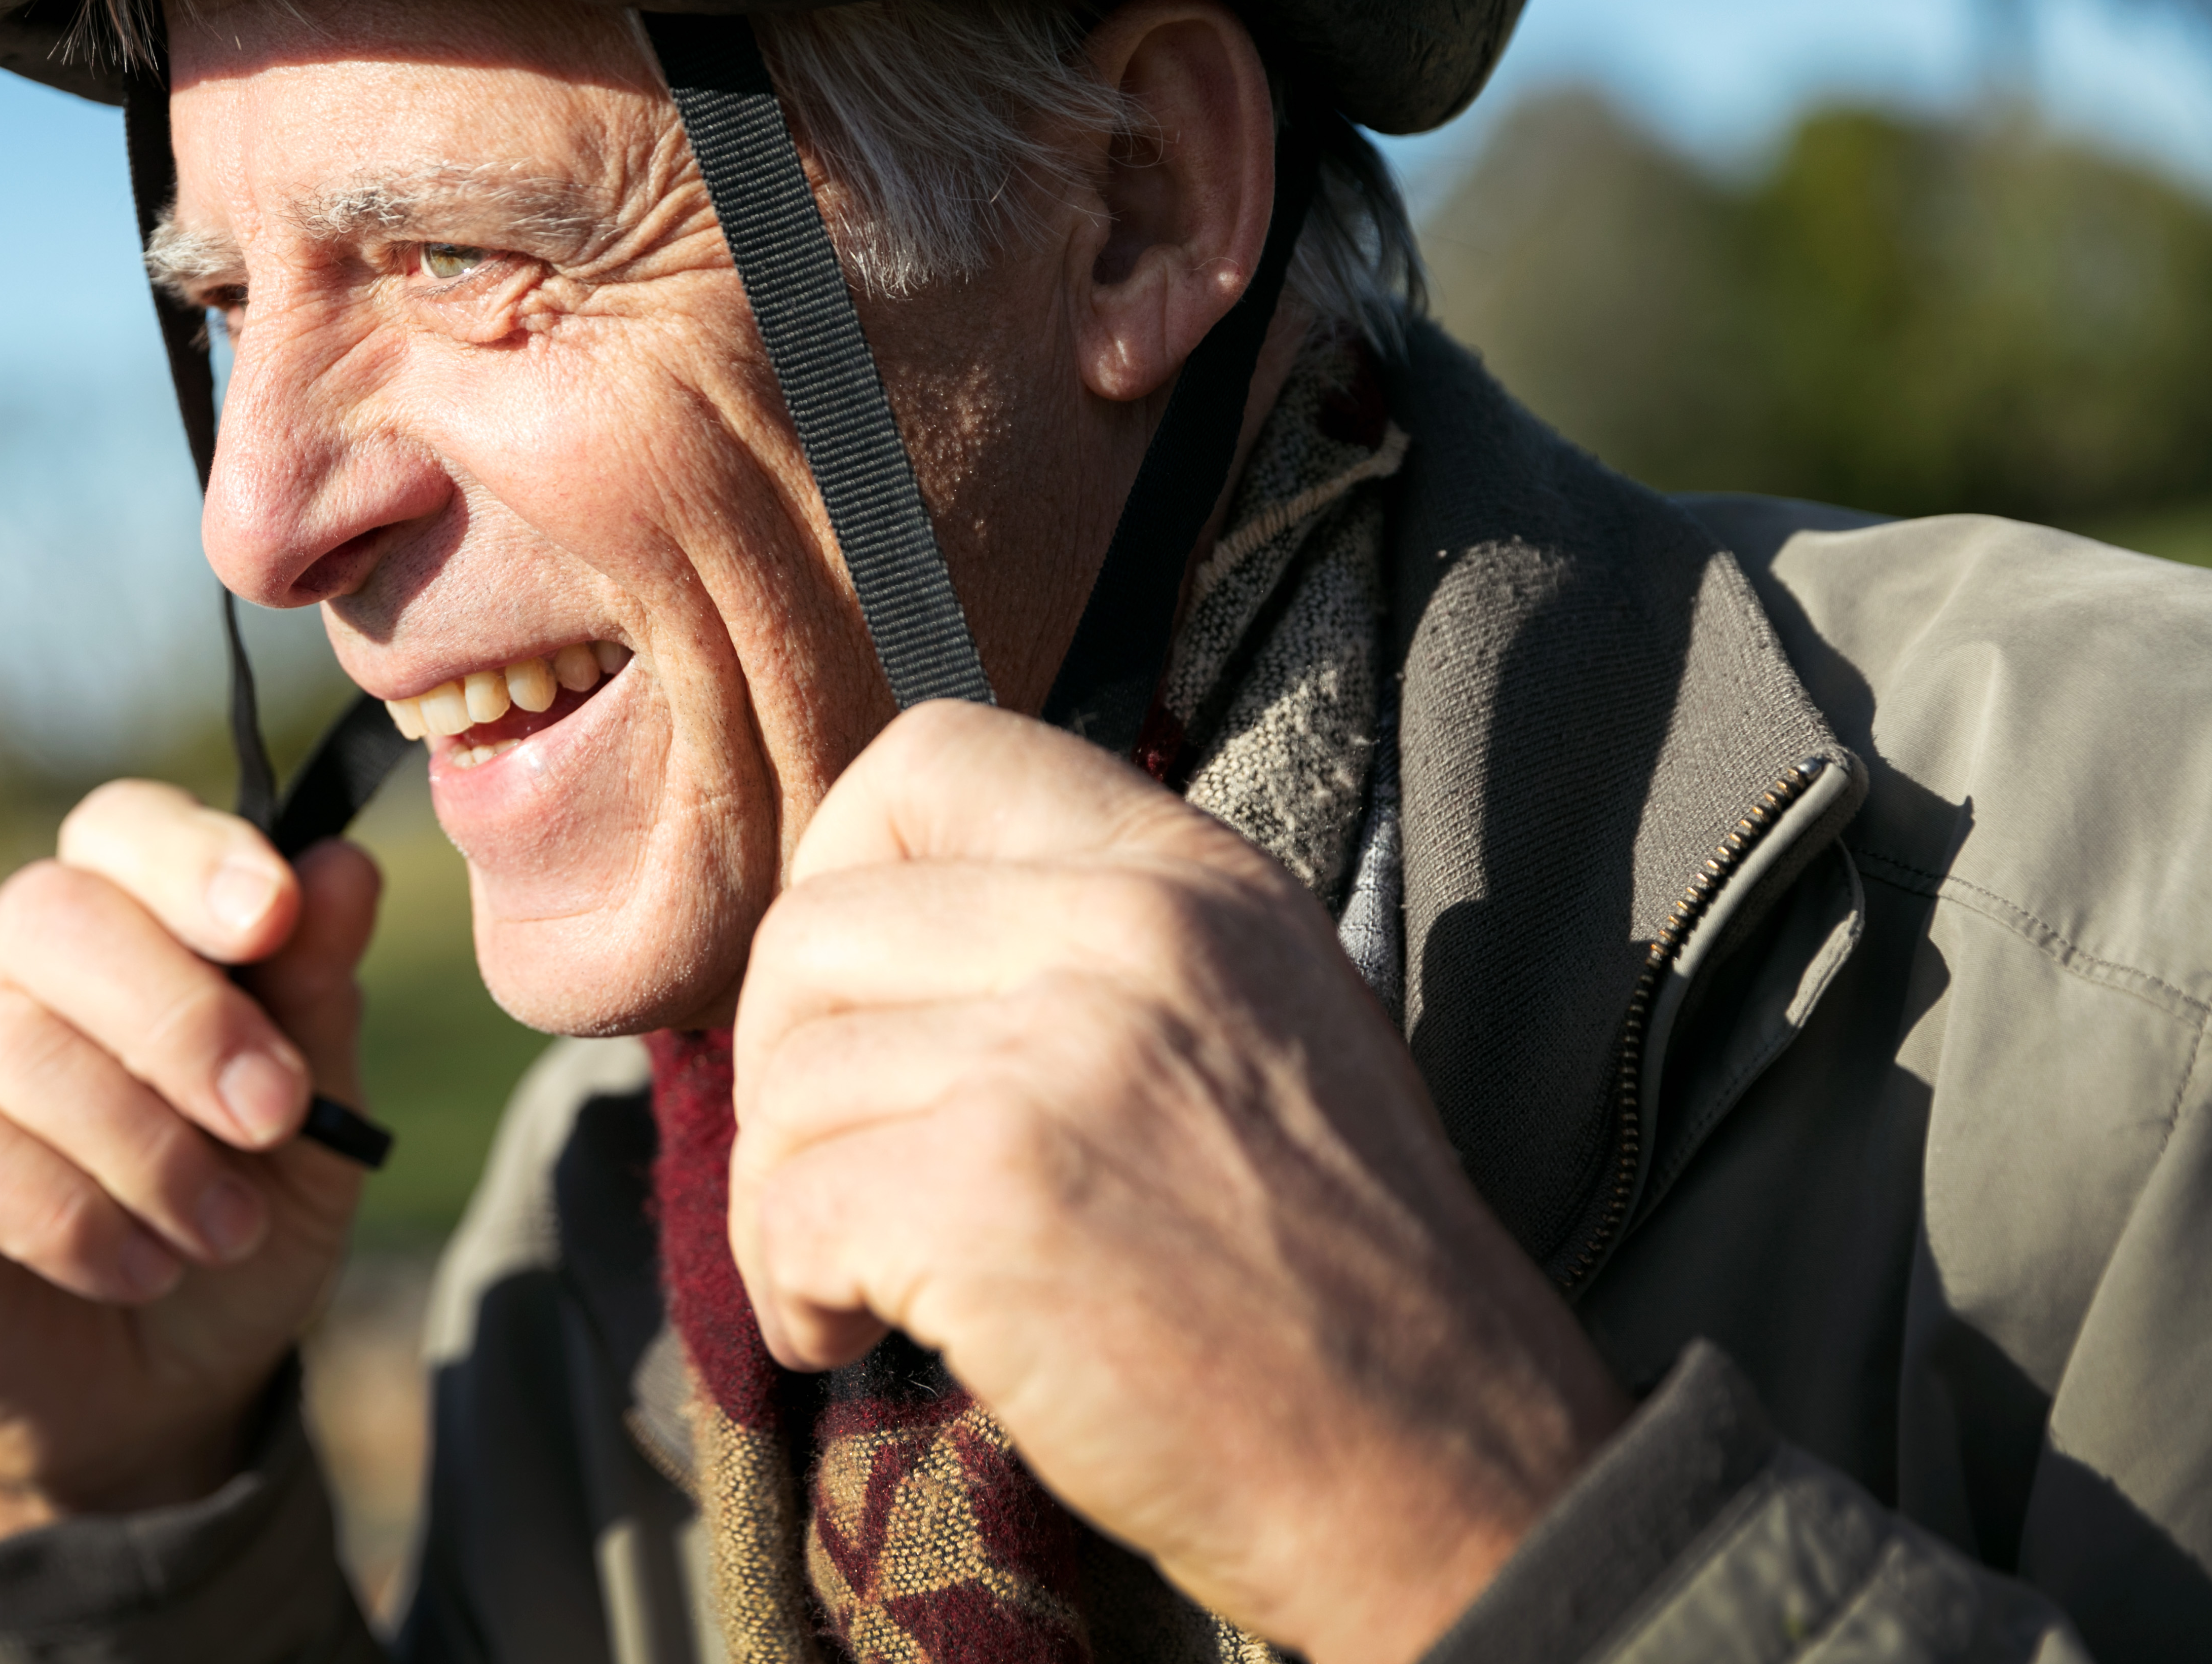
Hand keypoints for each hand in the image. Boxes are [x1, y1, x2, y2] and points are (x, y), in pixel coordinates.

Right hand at [0, 780, 378, 1537]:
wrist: (159, 1391)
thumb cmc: (235, 1220)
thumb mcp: (312, 1123)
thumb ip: (317, 996)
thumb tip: (347, 865)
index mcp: (117, 919)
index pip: (120, 827)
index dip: (191, 857)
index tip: (274, 916)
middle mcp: (4, 962)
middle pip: (56, 913)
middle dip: (183, 1016)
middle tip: (277, 1117)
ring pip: (11, 1042)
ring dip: (145, 1146)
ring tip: (226, 1229)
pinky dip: (71, 1218)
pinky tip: (143, 1267)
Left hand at [727, 704, 1625, 1663]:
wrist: (1441, 1466)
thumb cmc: (1332, 1278)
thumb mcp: (1254, 1020)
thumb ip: (1090, 941)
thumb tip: (884, 929)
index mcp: (1194, 875)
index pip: (932, 756)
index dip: (836, 869)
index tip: (844, 1002)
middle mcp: (1130, 932)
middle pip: (815, 929)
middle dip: (782, 1069)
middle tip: (830, 1175)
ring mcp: (1059, 1058)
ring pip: (791, 1081)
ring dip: (784, 1200)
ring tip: (857, 1284)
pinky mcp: (994, 1195)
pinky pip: (789, 1206)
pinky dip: (790, 1290)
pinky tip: (852, 1336)